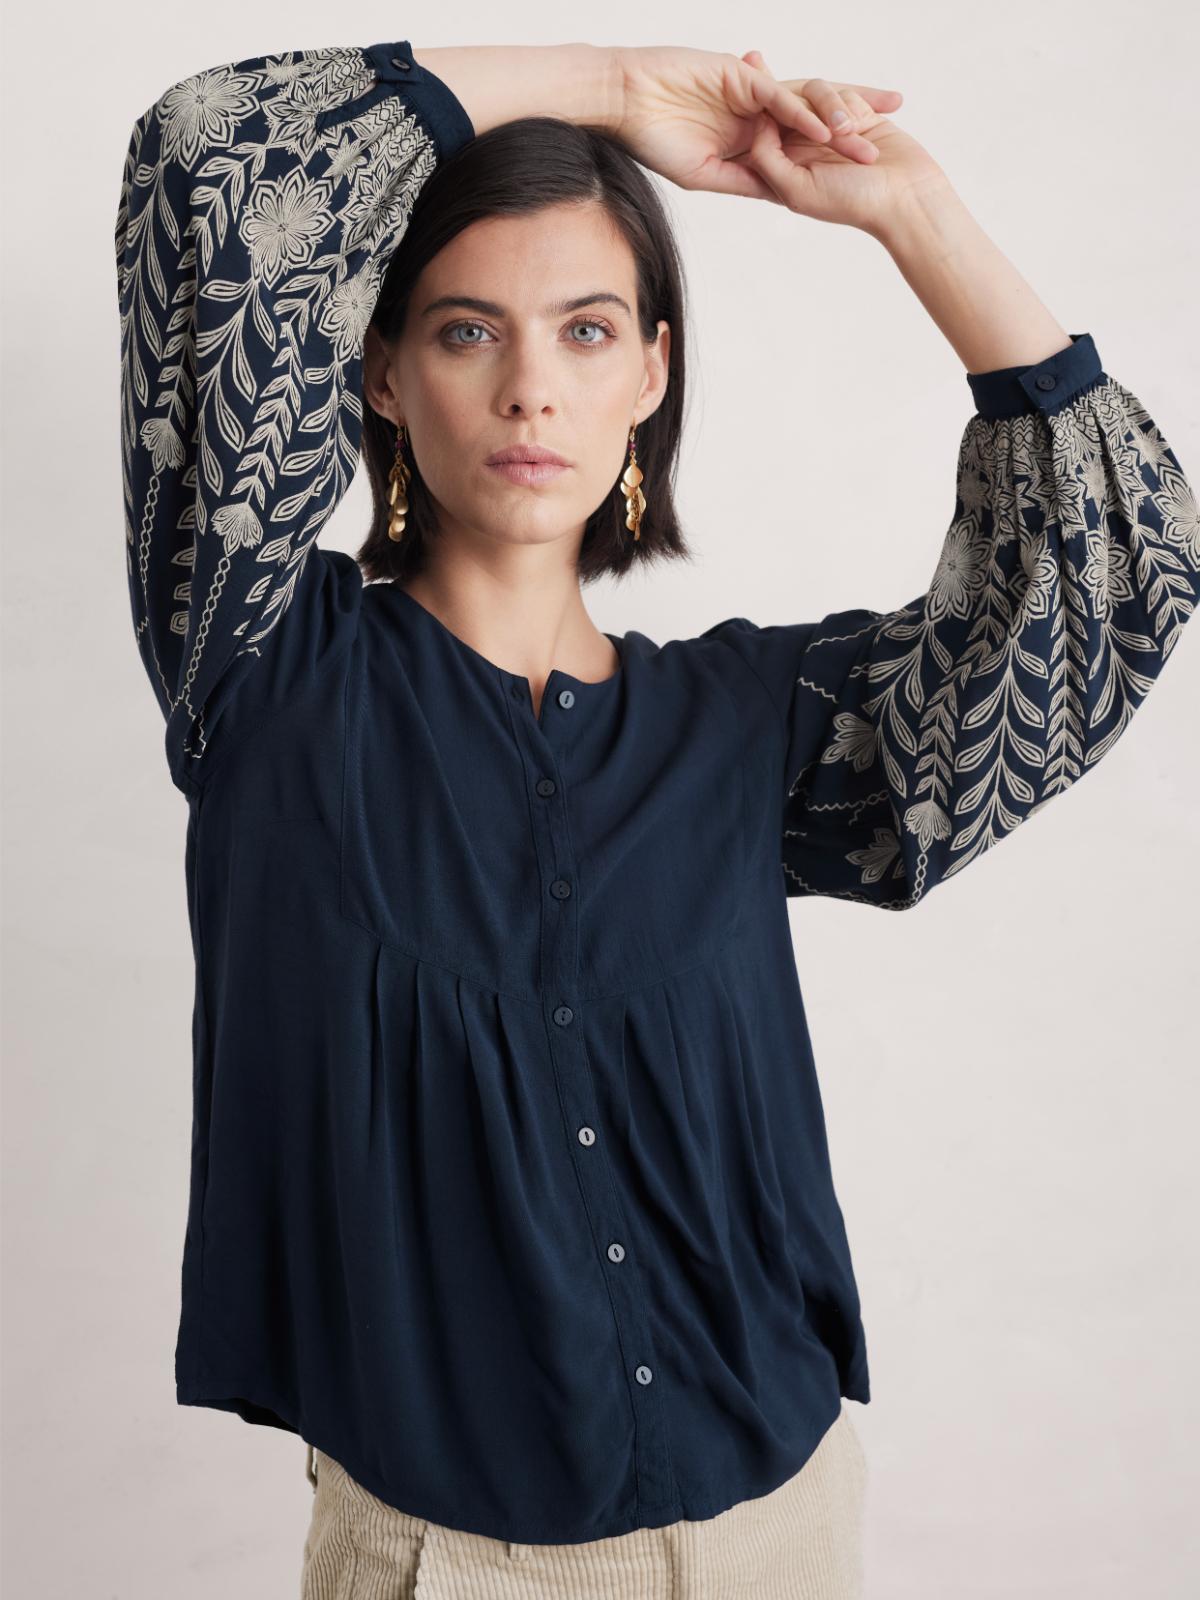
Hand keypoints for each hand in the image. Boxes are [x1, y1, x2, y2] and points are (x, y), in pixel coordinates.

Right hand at [611, 46, 904, 200]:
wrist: (623, 103)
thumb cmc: (652, 139)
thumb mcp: (704, 174)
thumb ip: (745, 181)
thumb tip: (780, 196)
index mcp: (751, 134)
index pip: (800, 146)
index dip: (830, 159)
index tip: (861, 178)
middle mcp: (758, 111)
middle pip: (815, 119)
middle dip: (852, 132)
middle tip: (884, 152)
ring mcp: (752, 91)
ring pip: (805, 105)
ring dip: (835, 124)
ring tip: (864, 144)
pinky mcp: (741, 75)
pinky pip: (779, 97)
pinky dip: (801, 114)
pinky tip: (826, 128)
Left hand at [737, 50, 954, 231]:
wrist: (906, 197)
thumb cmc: (853, 201)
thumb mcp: (797, 189)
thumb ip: (768, 159)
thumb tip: (757, 122)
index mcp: (786, 166)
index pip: (761, 128)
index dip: (748, 101)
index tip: (737, 73)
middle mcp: (805, 146)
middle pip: (787, 104)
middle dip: (782, 88)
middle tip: (752, 56)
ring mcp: (832, 130)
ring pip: (819, 95)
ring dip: (837, 110)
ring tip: (857, 138)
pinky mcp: (860, 116)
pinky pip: (848, 94)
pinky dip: (861, 103)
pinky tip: (877, 115)